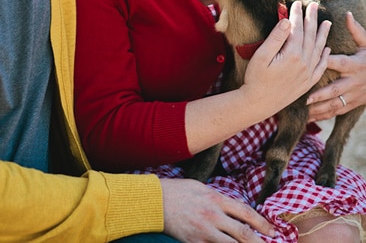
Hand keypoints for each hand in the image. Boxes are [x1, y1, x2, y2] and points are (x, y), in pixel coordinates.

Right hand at [161, 178, 275, 241]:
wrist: (153, 201)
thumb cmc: (176, 191)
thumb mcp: (200, 187)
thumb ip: (218, 198)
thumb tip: (234, 209)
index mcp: (215, 199)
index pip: (246, 213)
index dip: (262, 223)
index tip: (272, 231)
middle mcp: (212, 216)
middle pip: (243, 233)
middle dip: (260, 242)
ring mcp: (203, 231)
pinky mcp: (194, 242)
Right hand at [242, 1, 329, 114]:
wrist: (260, 103)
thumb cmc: (256, 78)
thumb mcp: (261, 56)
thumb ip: (276, 38)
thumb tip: (287, 22)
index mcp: (292, 55)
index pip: (297, 30)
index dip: (297, 15)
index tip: (297, 3)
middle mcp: (304, 63)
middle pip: (310, 36)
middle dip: (312, 20)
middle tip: (315, 6)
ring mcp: (308, 73)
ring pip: (319, 49)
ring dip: (323, 34)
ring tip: (327, 23)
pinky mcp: (308, 82)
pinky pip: (321, 66)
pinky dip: (325, 56)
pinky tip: (327, 48)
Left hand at [308, 12, 365, 120]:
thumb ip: (357, 31)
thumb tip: (347, 14)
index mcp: (355, 65)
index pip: (337, 62)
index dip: (324, 61)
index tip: (307, 61)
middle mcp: (354, 82)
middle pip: (335, 89)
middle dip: (320, 94)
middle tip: (304, 97)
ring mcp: (354, 95)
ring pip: (335, 104)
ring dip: (319, 108)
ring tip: (303, 111)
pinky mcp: (354, 104)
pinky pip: (337, 111)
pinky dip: (324, 116)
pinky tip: (310, 119)